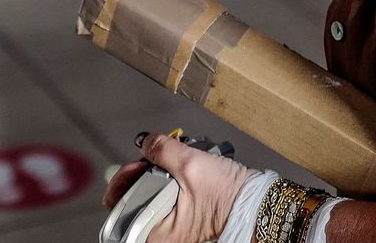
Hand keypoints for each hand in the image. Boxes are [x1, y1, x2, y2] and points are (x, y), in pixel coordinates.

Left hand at [103, 133, 258, 242]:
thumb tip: (145, 142)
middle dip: (141, 173)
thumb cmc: (229, 196)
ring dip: (155, 174)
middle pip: (133, 199)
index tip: (133, 165)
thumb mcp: (190, 164)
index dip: (122, 182)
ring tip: (170, 161)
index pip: (119, 210)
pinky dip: (167, 180)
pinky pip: (164, 196)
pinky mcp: (183, 217)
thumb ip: (161, 150)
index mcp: (158, 233)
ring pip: (149, 195)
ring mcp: (173, 226)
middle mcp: (163, 235)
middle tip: (153, 158)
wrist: (256, 202)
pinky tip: (179, 168)